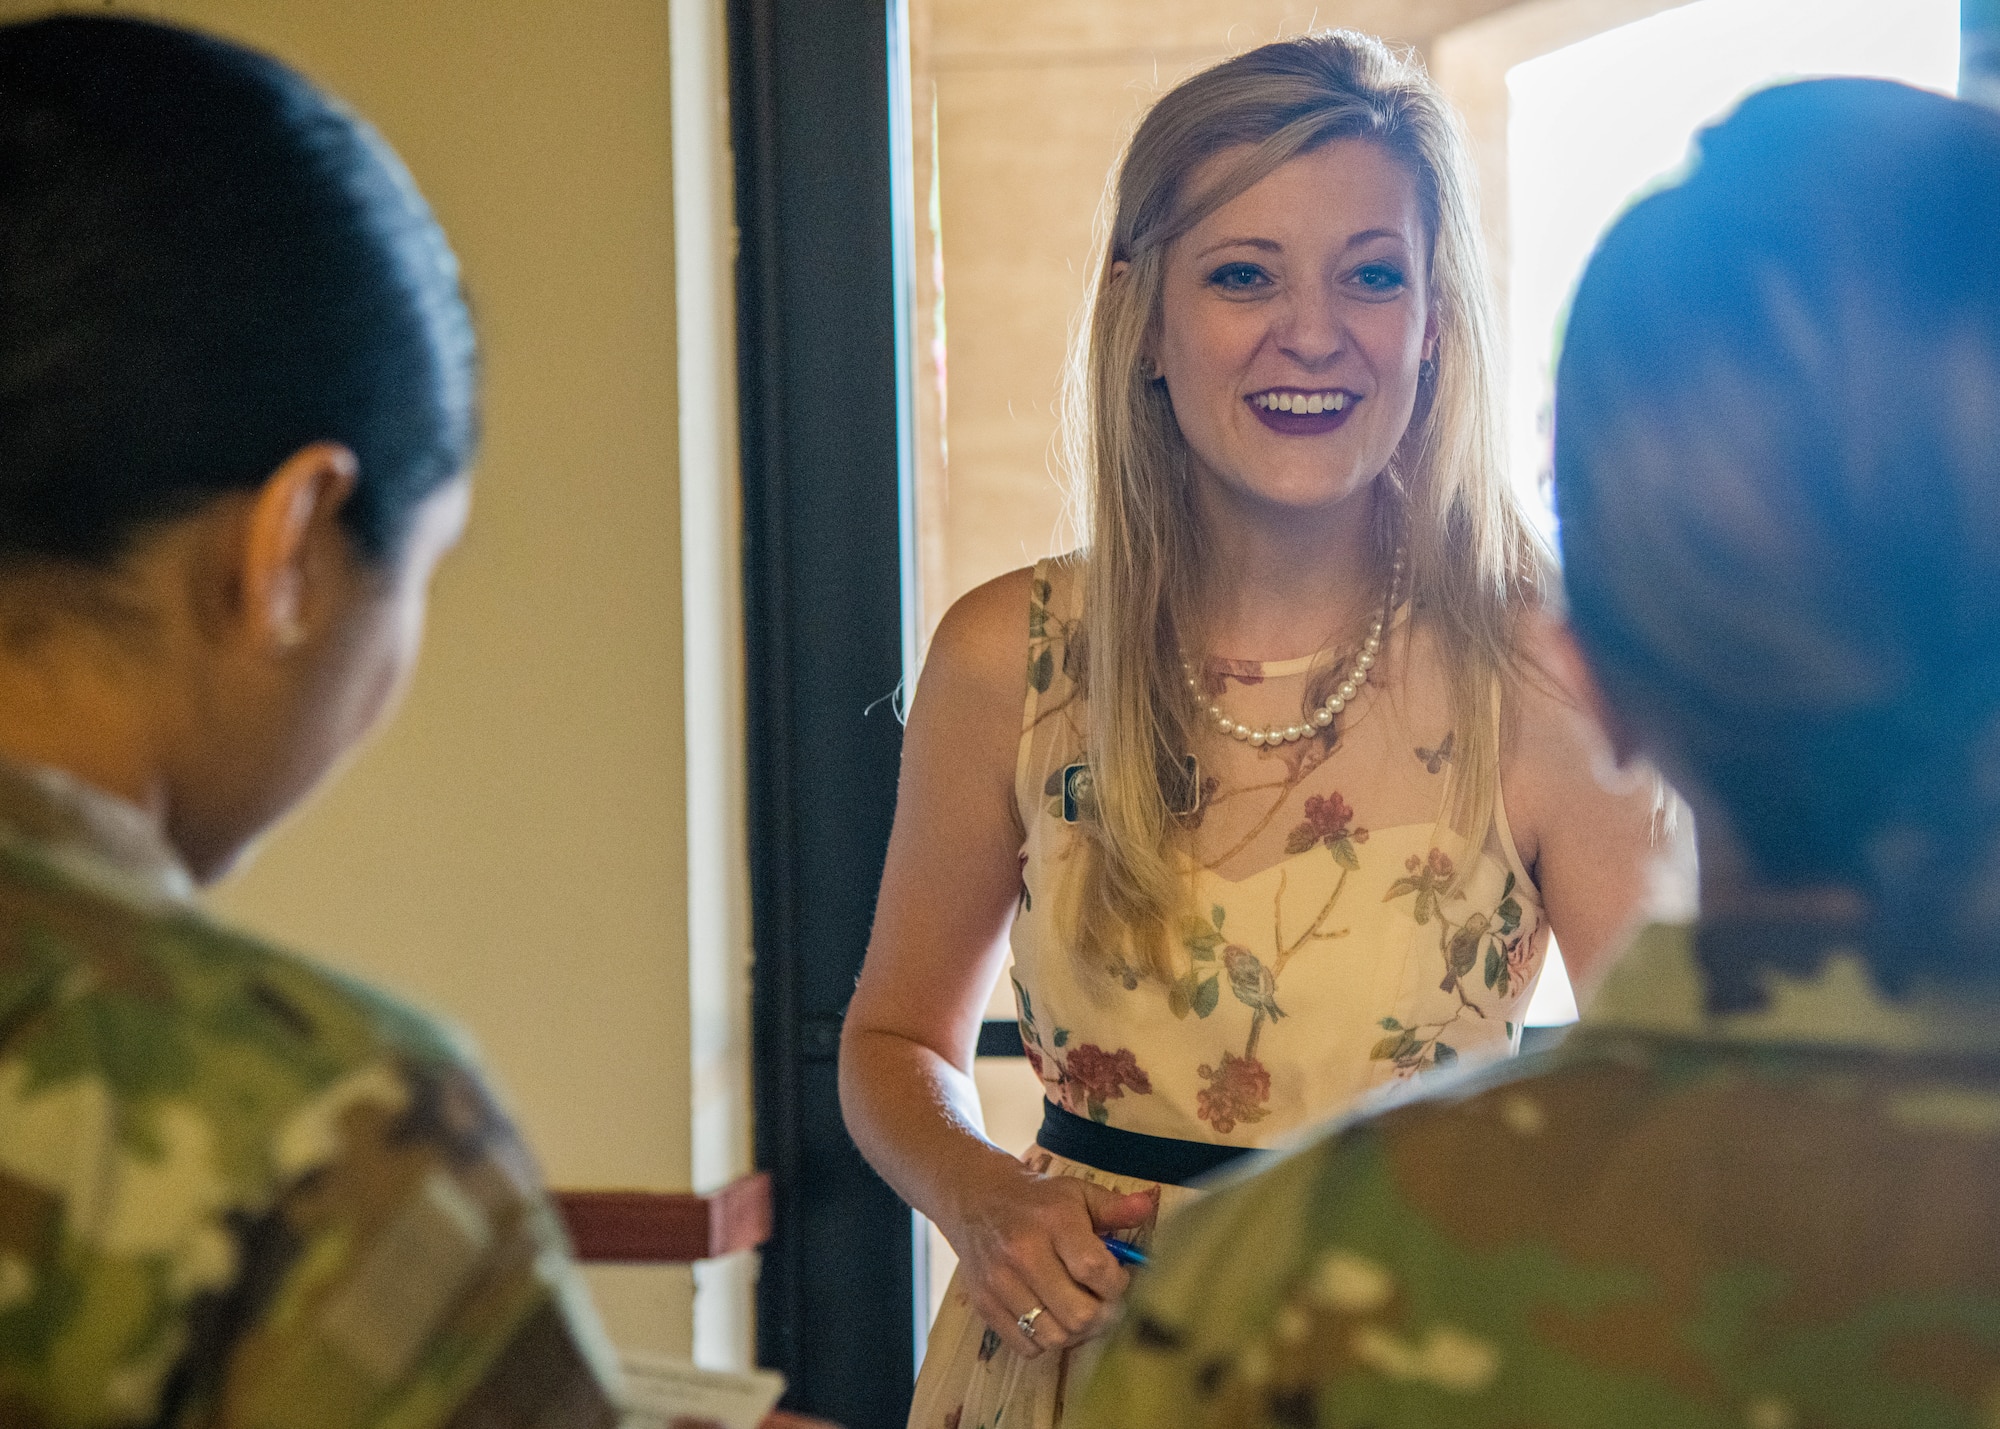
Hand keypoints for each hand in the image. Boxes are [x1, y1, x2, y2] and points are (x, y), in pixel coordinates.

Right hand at [939, 1162, 1158, 1358]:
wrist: (975, 1199)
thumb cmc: (1036, 1200)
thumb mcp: (1077, 1193)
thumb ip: (1115, 1206)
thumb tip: (1148, 1207)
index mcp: (1053, 1221)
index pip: (1094, 1270)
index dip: (1117, 1284)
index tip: (1119, 1278)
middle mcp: (1023, 1253)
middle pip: (1078, 1314)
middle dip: (1102, 1314)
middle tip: (1103, 1301)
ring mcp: (1000, 1282)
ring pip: (1054, 1337)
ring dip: (1075, 1332)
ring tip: (1079, 1310)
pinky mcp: (984, 1304)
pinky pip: (1025, 1346)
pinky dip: (1045, 1340)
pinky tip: (1051, 1316)